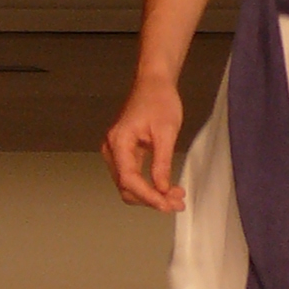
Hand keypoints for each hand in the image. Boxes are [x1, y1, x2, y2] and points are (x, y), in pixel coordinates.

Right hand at [102, 75, 185, 210]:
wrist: (153, 83)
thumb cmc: (160, 101)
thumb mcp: (166, 132)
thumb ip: (162, 162)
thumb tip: (162, 189)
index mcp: (119, 142)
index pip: (129, 179)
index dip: (148, 196)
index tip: (167, 205)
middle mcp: (111, 149)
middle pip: (126, 187)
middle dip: (151, 199)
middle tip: (177, 203)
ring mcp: (115, 152)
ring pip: (129, 185)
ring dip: (151, 195)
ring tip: (177, 198)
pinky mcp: (123, 153)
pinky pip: (133, 176)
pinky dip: (149, 185)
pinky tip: (168, 189)